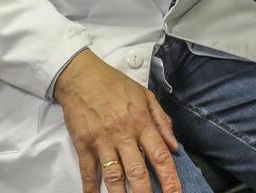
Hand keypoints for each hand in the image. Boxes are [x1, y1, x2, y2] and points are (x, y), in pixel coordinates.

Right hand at [54, 49, 181, 192]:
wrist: (81, 75)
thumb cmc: (114, 84)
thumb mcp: (144, 95)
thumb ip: (162, 120)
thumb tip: (174, 145)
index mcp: (141, 121)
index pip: (160, 155)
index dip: (170, 178)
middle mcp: (123, 133)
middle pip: (138, 171)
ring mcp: (102, 140)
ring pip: (114, 176)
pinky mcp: (83, 143)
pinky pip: (88, 171)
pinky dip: (90, 188)